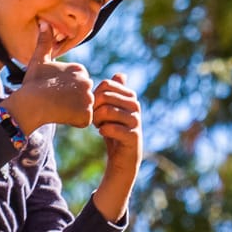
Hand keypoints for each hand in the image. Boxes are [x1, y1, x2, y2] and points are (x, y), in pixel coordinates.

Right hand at [1, 21, 93, 132]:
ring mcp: (88, 98)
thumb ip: (44, 42)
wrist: (30, 104)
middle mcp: (88, 81)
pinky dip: (75, 121)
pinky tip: (62, 116)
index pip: (77, 83)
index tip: (53, 90)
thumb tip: (44, 22)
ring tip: (58, 108)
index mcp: (79, 69)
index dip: (65, 89)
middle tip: (55, 100)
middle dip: (71, 100)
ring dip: (73, 110)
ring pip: (83, 107)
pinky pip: (84, 120)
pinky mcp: (87, 114)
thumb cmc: (33, 83)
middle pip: (82, 95)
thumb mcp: (38, 60)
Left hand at [90, 73, 142, 222]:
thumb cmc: (114, 131)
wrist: (122, 158)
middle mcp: (135, 106)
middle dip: (94, 107)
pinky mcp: (133, 136)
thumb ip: (113, 92)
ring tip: (99, 125)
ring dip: (97, 119)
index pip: (106, 84)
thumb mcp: (110, 110)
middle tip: (95, 119)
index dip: (95, 94)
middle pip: (105, 97)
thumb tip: (120, 74)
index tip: (94, 106)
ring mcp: (136, 121)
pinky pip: (112, 128)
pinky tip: (103, 133)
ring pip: (108, 111)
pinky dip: (103, 130)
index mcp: (130, 96)